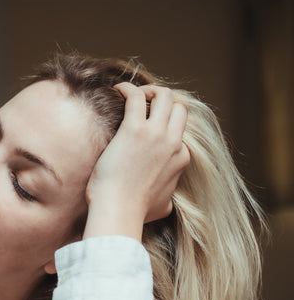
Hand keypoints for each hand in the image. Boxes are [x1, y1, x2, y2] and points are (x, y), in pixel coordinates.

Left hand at [83, 83, 189, 240]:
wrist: (119, 211)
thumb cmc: (134, 211)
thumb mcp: (163, 206)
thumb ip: (167, 198)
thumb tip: (166, 204)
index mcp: (181, 157)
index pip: (179, 130)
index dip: (165, 122)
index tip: (147, 122)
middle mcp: (173, 142)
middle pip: (178, 106)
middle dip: (163, 99)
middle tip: (143, 102)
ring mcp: (155, 134)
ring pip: (164, 95)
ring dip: (149, 90)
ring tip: (131, 94)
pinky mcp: (134, 130)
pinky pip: (136, 96)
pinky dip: (128, 88)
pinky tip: (117, 89)